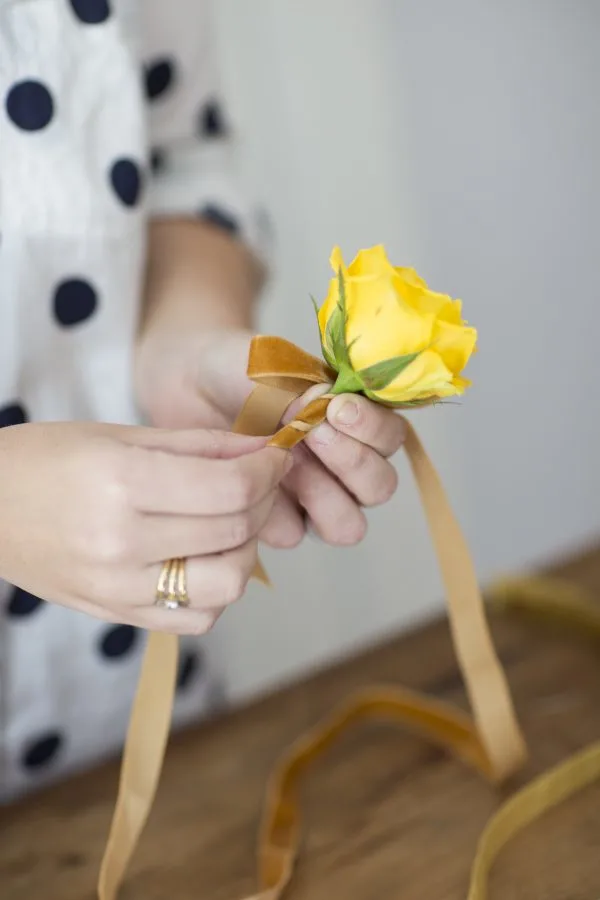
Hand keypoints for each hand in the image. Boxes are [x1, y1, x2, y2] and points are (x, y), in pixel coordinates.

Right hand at [0, 422, 289, 633]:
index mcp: (122, 483)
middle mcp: (121, 543)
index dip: (268, 470)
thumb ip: (200, 445)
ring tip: (230, 522)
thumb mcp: (121, 435)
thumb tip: (264, 447)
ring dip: (245, 550)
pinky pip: (194, 618)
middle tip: (259, 481)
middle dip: (264, 501)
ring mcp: (117, 588)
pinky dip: (215, 590)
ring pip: (225, 587)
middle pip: (234, 533)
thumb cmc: (46, 459)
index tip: (275, 455)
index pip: (231, 489)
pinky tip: (203, 557)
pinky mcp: (115, 615)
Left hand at [136, 328, 406, 548]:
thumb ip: (299, 387)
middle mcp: (341, 465)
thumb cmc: (234, 367)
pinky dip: (274, 512)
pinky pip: (292, 533)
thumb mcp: (268, 367)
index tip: (336, 407)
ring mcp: (311, 498)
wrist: (182, 382)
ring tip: (285, 465)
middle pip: (379, 487)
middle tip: (313, 434)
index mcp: (353, 422)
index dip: (372, 428)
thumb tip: (325, 403)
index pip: (390, 437)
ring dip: (324, 498)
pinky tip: (249, 483)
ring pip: (347, 525)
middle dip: (353, 463)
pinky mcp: (274, 520)